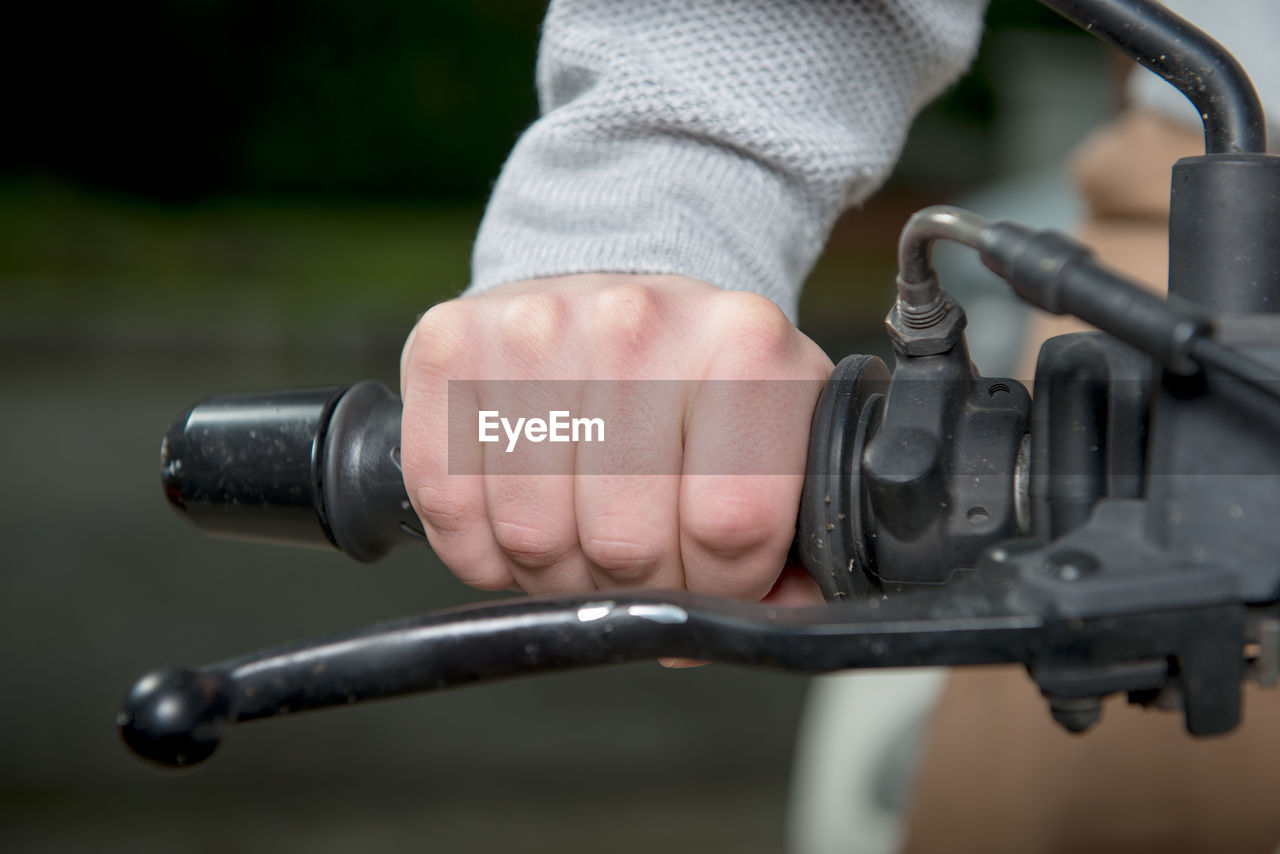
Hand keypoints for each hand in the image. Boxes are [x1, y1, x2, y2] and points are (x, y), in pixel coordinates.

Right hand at [400, 274, 830, 604]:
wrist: (613, 286)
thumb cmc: (696, 379)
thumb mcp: (779, 436)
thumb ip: (794, 541)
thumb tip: (763, 622)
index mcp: (744, 344)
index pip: (729, 528)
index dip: (719, 587)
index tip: (711, 576)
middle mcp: (634, 321)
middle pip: (625, 545)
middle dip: (635, 588)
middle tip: (640, 565)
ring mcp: (533, 328)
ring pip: (532, 538)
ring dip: (556, 575)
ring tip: (581, 541)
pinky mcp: (449, 344)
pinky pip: (448, 505)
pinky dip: (480, 551)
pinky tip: (514, 524)